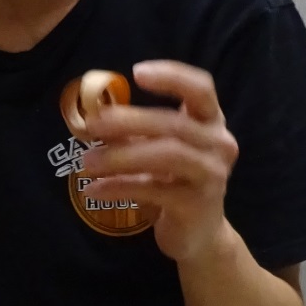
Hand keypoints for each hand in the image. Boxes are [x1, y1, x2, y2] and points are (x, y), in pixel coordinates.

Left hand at [77, 60, 243, 262]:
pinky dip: (120, 188)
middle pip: (174, 123)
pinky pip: (155, 190)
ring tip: (86, 162)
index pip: (201, 88)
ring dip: (120, 156)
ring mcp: (212, 174)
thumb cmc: (174, 180)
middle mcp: (219, 144)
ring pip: (167, 155)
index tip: (136, 72)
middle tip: (91, 125)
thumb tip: (92, 116)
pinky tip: (94, 190)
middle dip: (128, 121)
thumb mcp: (158, 149)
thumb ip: (135, 131)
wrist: (199, 233)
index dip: (172, 76)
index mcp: (210, 121)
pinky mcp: (198, 204)